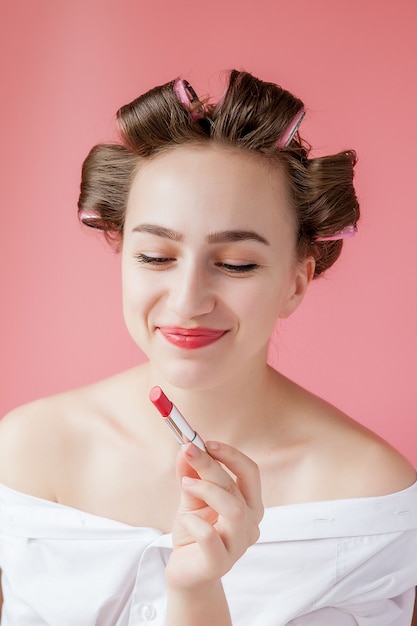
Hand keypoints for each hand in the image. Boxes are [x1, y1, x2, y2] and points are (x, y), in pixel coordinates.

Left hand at [165, 440, 263, 589]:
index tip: (206, 442)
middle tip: (189, 451)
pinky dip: (194, 522)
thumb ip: (191, 474)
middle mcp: (250, 524)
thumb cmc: (194, 532)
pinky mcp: (219, 563)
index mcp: (249, 505)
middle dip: (211, 464)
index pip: (251, 472)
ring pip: (233, 509)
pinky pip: (210, 537)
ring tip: (185, 484)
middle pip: (237, 486)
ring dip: (206, 489)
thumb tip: (186, 448)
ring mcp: (237, 545)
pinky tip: (185, 520)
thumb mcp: (192, 497)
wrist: (185, 571)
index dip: (231, 455)